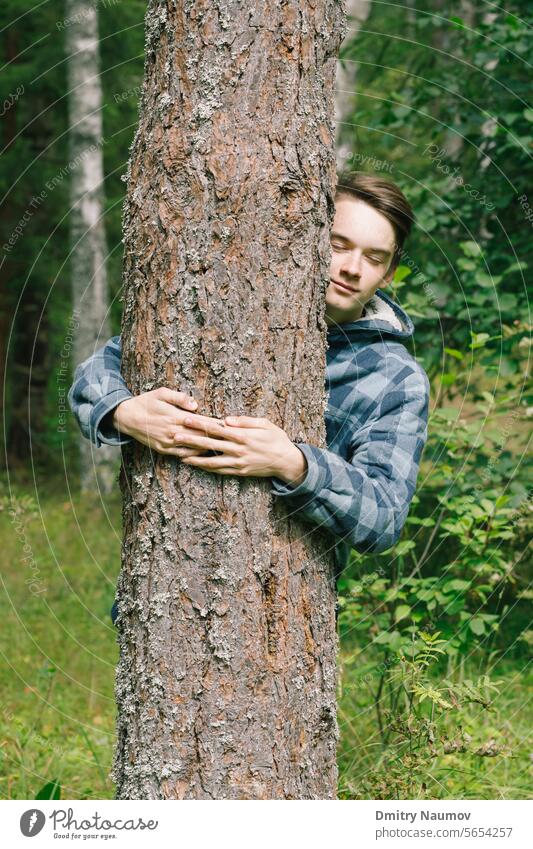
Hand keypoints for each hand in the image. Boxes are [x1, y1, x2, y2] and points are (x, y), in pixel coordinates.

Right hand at [112, 387, 221, 457]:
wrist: (127, 417)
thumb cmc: (146, 402)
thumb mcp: (162, 393)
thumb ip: (180, 398)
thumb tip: (195, 405)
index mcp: (174, 417)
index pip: (201, 422)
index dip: (216, 424)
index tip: (229, 425)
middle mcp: (172, 432)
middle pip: (200, 436)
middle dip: (216, 437)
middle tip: (232, 439)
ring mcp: (168, 443)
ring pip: (193, 448)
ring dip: (207, 448)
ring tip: (222, 448)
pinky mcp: (163, 450)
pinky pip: (183, 455)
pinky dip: (194, 455)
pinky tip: (204, 455)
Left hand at [175, 412, 307, 483]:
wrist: (286, 461)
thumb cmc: (276, 439)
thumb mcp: (265, 424)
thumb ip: (245, 421)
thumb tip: (227, 419)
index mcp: (243, 436)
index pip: (216, 428)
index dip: (200, 424)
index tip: (186, 420)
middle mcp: (238, 450)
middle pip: (210, 444)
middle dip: (191, 440)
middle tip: (174, 436)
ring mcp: (238, 463)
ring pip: (211, 461)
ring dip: (194, 458)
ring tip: (179, 455)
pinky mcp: (239, 472)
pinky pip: (219, 470)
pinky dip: (206, 468)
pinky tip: (196, 465)